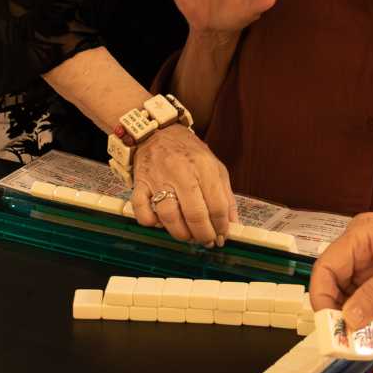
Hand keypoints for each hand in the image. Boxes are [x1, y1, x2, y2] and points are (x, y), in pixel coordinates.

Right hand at [130, 123, 236, 245]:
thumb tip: (232, 224)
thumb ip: (225, 195)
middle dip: (204, 235)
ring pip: (169, 217)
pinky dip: (152, 223)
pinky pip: (142, 212)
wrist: (157, 131)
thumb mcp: (214, 166)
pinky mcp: (140, 183)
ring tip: (188, 235)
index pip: (217, 206)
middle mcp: (181, 172)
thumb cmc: (188, 152)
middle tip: (207, 241)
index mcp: (203, 166)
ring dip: (181, 234)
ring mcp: (158, 178)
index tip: (222, 236)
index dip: (222, 227)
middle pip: (195, 214)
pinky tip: (161, 222)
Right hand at [310, 212, 372, 330]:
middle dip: (338, 311)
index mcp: (360, 235)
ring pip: (346, 295)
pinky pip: (363, 301)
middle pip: (333, 283)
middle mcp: (359, 249)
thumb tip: (348, 320)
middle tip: (348, 336)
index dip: (322, 295)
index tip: (329, 323)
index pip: (326, 266)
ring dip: (354, 317)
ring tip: (368, 334)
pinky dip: (367, 316)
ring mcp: (369, 265)